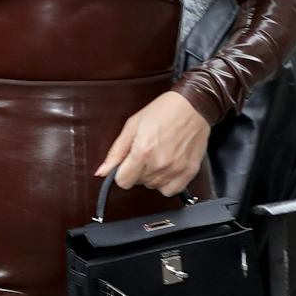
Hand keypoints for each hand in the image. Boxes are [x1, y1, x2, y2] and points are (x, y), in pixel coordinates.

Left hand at [96, 90, 210, 198]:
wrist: (193, 105)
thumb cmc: (164, 111)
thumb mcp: (133, 126)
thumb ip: (116, 152)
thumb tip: (102, 172)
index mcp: (143, 152)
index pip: (122, 182)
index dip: (122, 172)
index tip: (128, 163)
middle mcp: (159, 164)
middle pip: (138, 183)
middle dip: (138, 170)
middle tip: (148, 151)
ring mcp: (176, 170)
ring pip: (153, 186)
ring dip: (153, 175)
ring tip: (160, 155)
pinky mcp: (189, 172)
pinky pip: (171, 190)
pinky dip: (167, 183)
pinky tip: (168, 167)